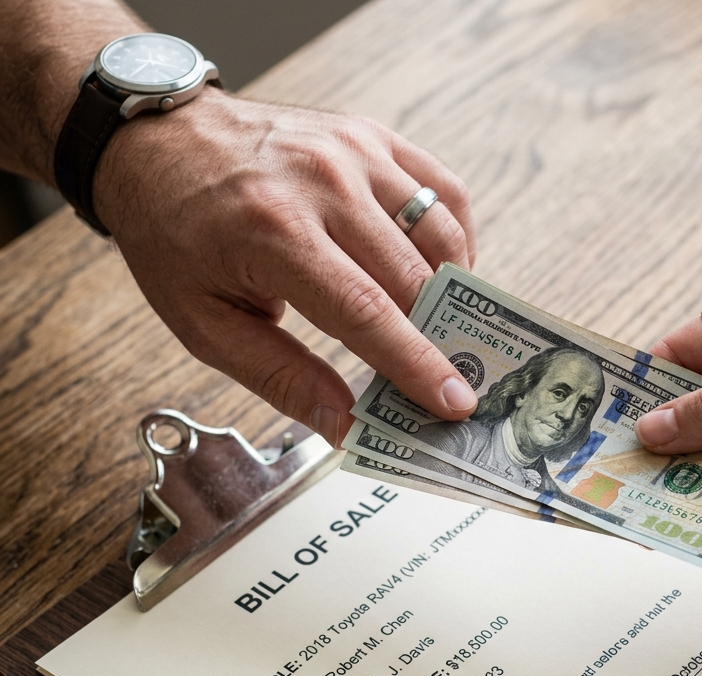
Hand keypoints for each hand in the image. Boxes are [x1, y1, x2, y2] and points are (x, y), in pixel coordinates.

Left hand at [92, 88, 478, 446]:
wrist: (157, 141)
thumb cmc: (176, 235)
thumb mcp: (205, 323)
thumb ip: (282, 377)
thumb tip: (347, 426)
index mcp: (274, 233)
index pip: (368, 313)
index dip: (417, 364)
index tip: (454, 402)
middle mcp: (322, 183)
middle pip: (413, 278)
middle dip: (442, 338)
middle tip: (457, 378)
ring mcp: (353, 151)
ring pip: (440, 233)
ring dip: (454, 290)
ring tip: (442, 328)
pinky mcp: (370, 136)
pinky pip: (442, 190)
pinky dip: (456, 238)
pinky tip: (440, 272)